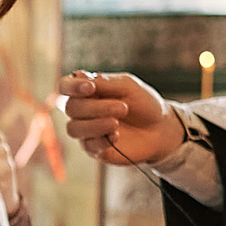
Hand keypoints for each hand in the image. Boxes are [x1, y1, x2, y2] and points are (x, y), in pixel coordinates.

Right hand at [59, 71, 180, 165]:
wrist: (161, 128)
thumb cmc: (144, 103)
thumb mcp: (128, 86)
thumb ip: (104, 82)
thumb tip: (79, 76)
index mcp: (88, 90)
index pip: (65, 86)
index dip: (71, 87)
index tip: (91, 88)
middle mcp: (83, 110)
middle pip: (71, 107)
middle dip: (96, 108)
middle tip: (123, 108)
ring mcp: (87, 130)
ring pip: (74, 128)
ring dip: (95, 125)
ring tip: (117, 123)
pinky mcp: (94, 149)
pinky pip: (88, 145)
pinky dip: (101, 140)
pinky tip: (117, 136)